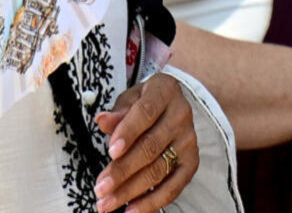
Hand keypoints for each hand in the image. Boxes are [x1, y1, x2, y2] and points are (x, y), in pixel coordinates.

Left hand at [92, 74, 197, 212]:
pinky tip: (131, 210)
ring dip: (130, 190)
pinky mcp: (191, 163)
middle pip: (151, 147)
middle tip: (100, 189)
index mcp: (165, 91)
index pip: (146, 112)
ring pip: (159, 170)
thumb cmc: (144, 103)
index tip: (111, 151)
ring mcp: (189, 140)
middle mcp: (181, 115)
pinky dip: (152, 202)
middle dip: (122, 171)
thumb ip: (117, 113)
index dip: (128, 132)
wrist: (171, 105)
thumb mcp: (130, 99)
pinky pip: (173, 187)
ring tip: (107, 203)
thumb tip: (102, 121)